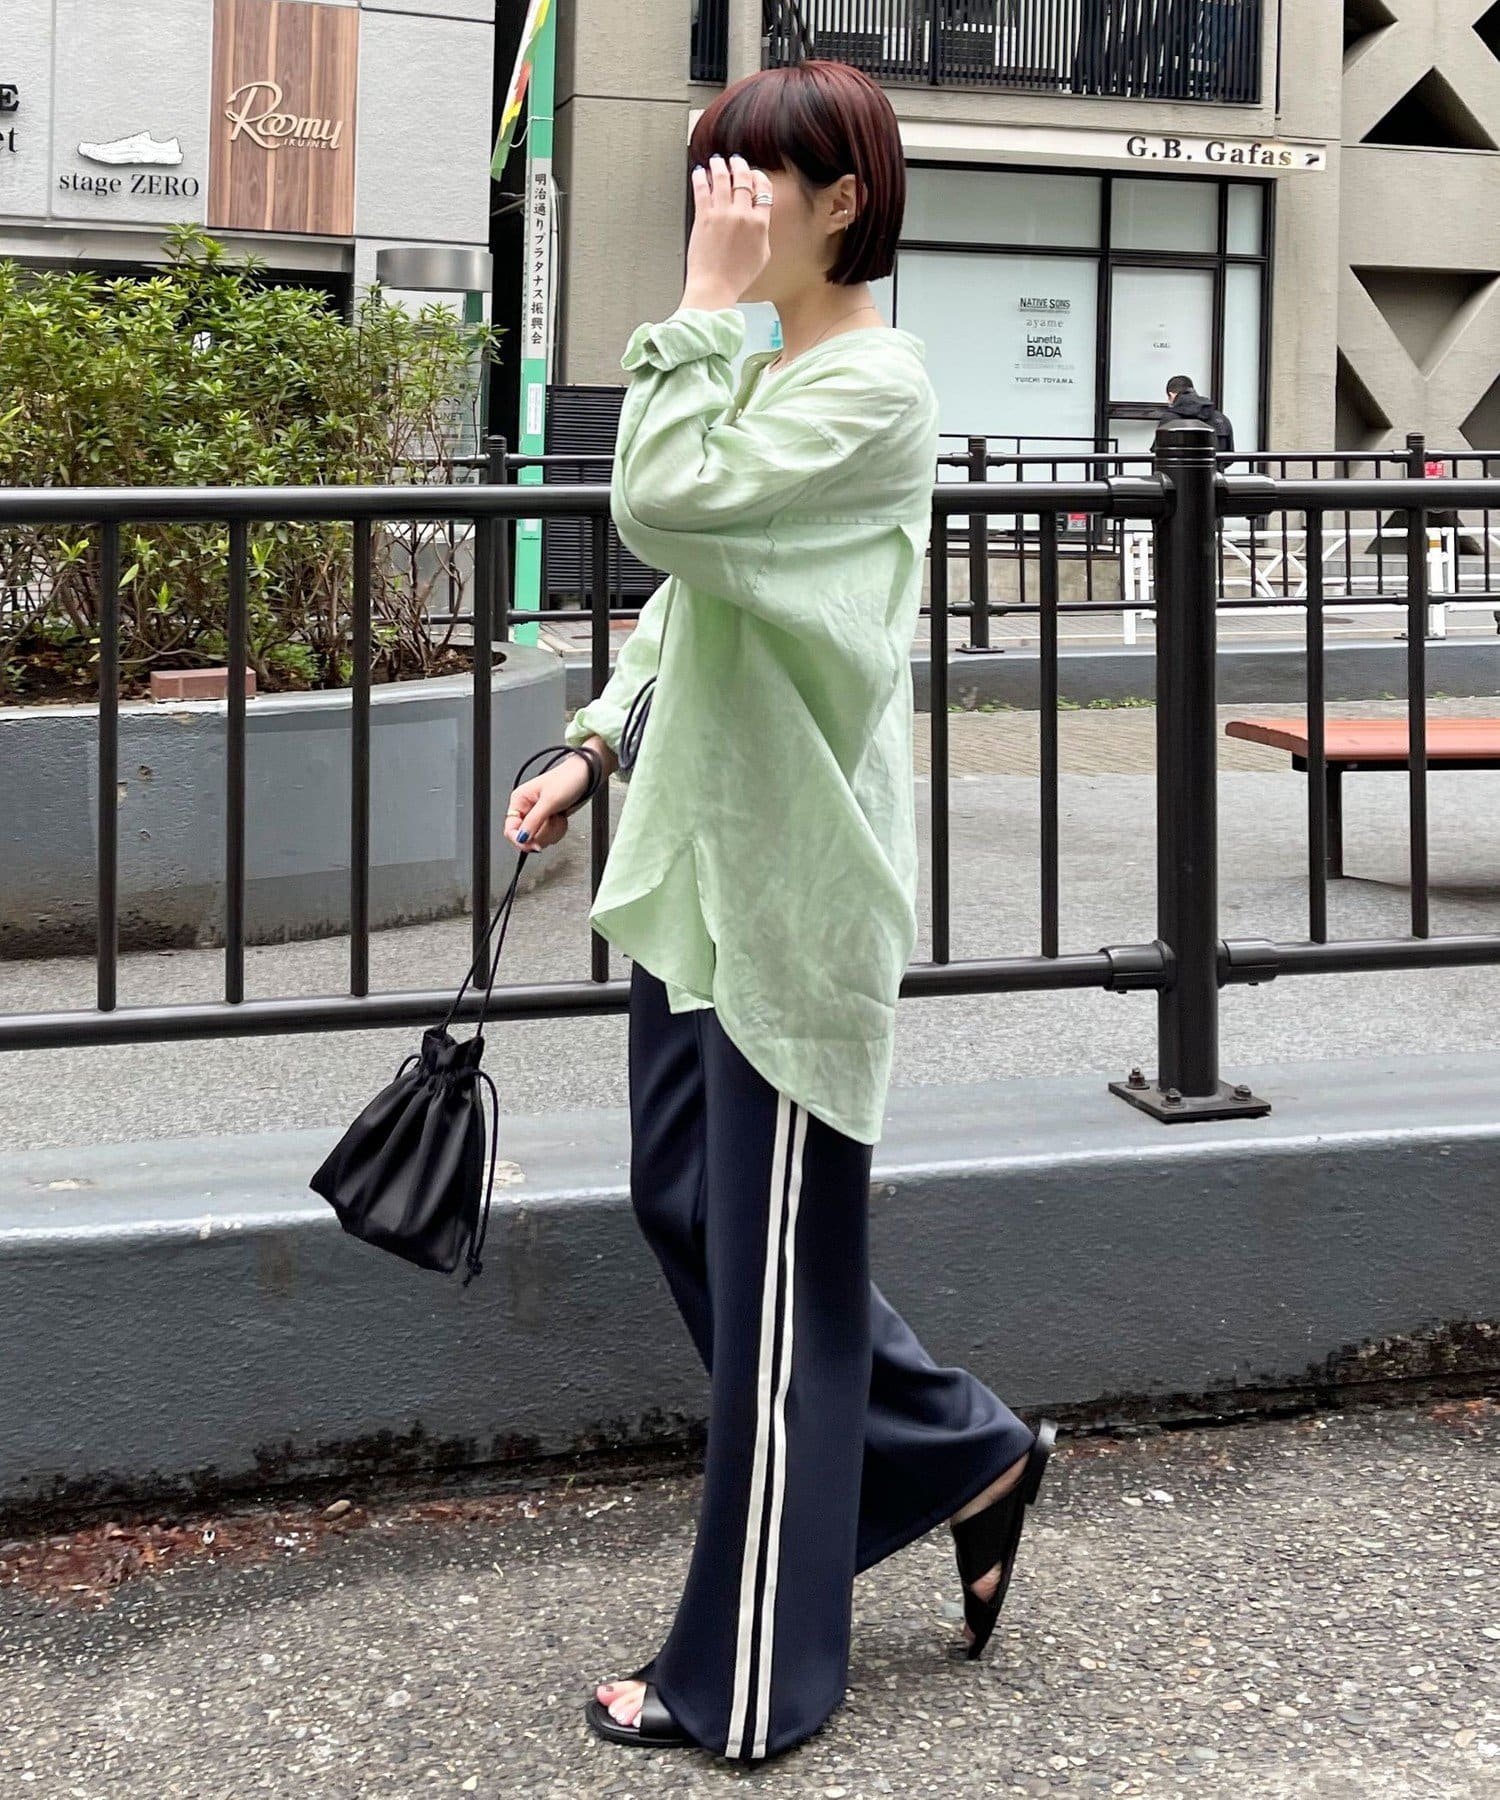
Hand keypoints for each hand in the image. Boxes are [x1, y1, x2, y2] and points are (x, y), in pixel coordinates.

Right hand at [504, 751, 596, 854]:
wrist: (586, 777)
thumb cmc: (567, 780)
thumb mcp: (549, 801)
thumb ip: (534, 821)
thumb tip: (521, 837)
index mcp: (520, 800)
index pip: (510, 829)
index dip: (520, 840)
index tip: (533, 845)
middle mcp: (526, 809)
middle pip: (526, 837)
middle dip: (543, 832)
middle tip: (552, 821)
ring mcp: (538, 816)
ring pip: (538, 838)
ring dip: (552, 831)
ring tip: (558, 817)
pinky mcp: (549, 820)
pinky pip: (549, 836)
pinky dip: (558, 831)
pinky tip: (561, 819)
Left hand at [680, 154, 772, 312]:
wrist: (715, 286)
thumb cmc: (737, 277)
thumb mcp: (762, 256)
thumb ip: (762, 234)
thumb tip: (759, 221)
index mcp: (760, 224)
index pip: (763, 190)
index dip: (758, 178)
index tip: (754, 175)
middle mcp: (742, 215)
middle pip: (743, 179)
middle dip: (740, 166)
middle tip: (735, 161)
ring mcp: (722, 214)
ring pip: (722, 178)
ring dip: (719, 166)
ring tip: (717, 162)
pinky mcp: (703, 216)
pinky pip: (702, 189)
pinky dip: (701, 177)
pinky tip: (700, 173)